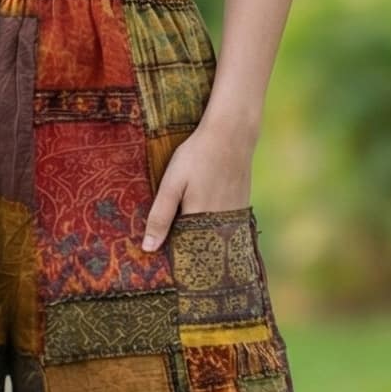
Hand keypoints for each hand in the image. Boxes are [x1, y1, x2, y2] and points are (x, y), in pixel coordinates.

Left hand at [141, 122, 254, 250]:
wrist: (231, 135)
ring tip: (191, 230)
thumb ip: (160, 216)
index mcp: (198, 220)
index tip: (161, 256)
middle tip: (174, 246)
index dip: (172, 254)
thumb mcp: (172, 184)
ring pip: (214, 238)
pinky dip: (215, 228)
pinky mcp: (242, 207)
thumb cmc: (197, 156)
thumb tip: (148, 248)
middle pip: (200, 246)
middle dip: (187, 249)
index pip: (183, 251)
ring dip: (202, 238)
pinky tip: (207, 217)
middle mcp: (220, 224)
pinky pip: (226, 227)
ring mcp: (234, 216)